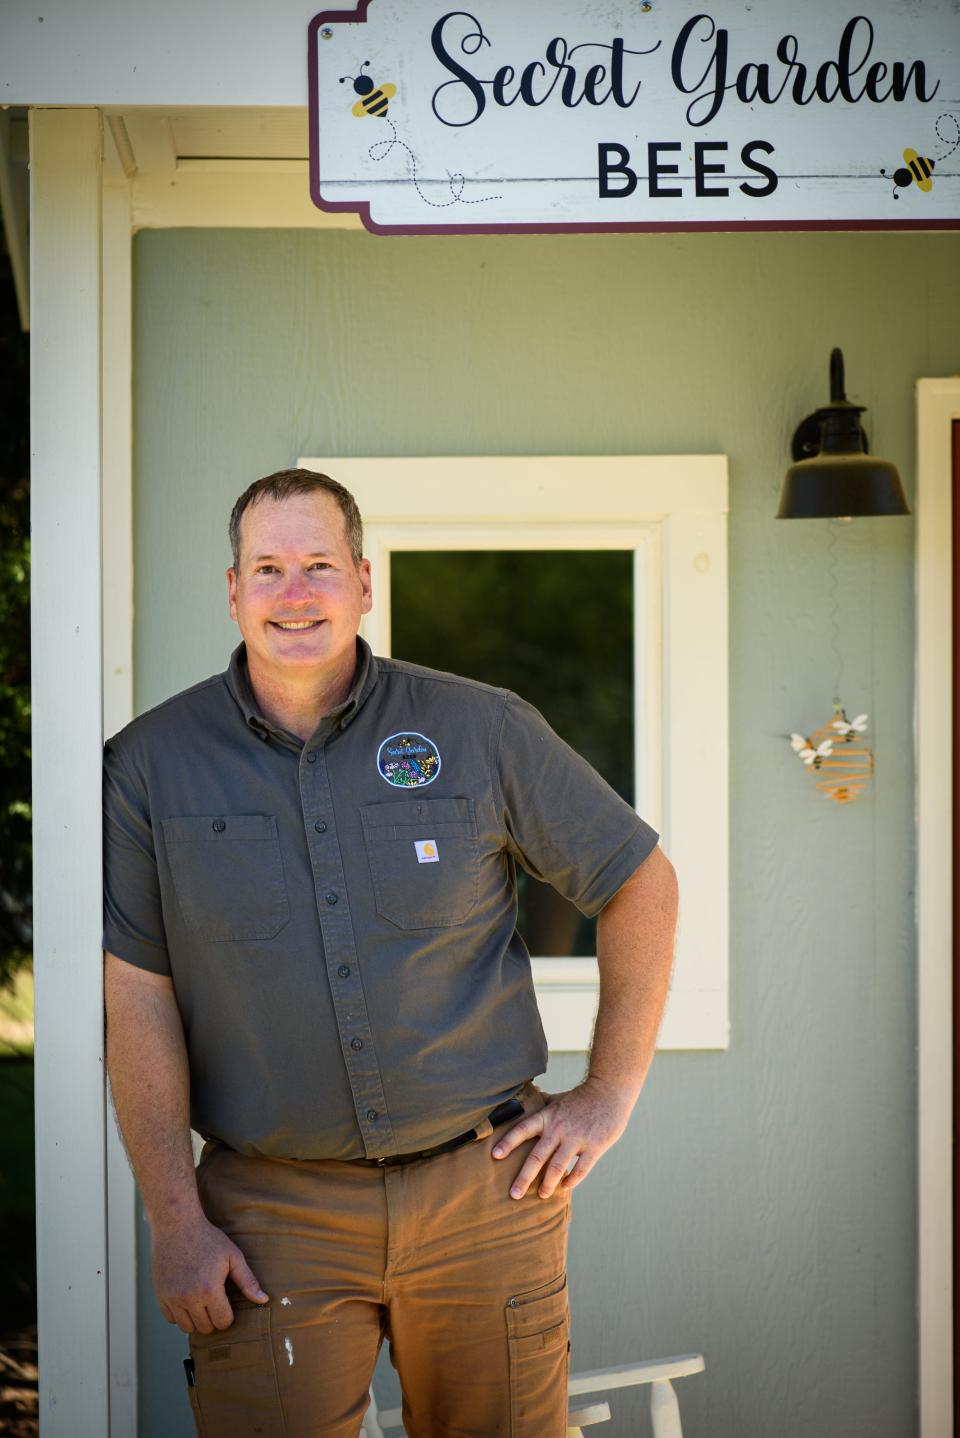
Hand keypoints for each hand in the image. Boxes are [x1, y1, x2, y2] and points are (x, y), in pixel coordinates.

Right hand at [151, 1214, 268, 1334]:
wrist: (177, 1225)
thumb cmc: (208, 1239)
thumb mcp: (233, 1256)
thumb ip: (248, 1281)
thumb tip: (264, 1300)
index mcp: (210, 1290)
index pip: (223, 1322)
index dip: (228, 1315)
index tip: (227, 1301)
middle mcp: (189, 1298)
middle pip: (206, 1328)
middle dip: (213, 1318)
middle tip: (215, 1300)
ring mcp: (172, 1298)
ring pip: (187, 1328)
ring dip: (196, 1320)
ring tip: (201, 1302)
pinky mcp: (160, 1295)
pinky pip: (171, 1318)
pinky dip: (180, 1314)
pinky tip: (187, 1298)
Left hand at [491, 1079, 635, 1199]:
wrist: (609, 1092)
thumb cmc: (582, 1098)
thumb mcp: (558, 1099)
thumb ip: (542, 1104)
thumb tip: (526, 1099)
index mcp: (548, 1117)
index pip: (523, 1130)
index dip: (509, 1143)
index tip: (495, 1156)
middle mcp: (559, 1129)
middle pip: (537, 1156)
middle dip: (524, 1177)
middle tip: (514, 1194)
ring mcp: (577, 1139)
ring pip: (558, 1167)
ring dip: (548, 1184)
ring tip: (541, 1195)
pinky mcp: (594, 1147)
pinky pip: (581, 1169)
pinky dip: (573, 1180)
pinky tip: (565, 1187)